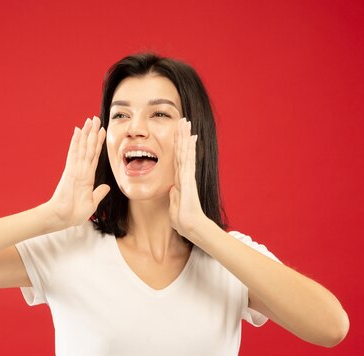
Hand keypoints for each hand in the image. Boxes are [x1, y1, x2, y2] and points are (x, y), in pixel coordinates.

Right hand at [46, 116, 109, 228]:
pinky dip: (76, 141)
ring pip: (83, 147)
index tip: (102, 132)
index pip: (94, 157)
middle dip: (92, 133)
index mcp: (87, 177)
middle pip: (88, 148)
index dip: (98, 144)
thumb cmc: (73, 213)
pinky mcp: (70, 170)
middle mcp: (81, 170)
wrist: (62, 218)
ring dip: (86, 133)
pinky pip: (74, 153)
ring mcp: (75, 169)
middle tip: (95, 118)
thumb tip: (107, 187)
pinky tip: (78, 130)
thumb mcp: (92, 203)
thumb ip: (99, 193)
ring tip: (89, 120)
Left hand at [169, 118, 206, 237]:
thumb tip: (172, 189)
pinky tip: (191, 138)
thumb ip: (174, 196)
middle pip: (182, 151)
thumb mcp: (174, 206)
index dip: (177, 145)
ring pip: (185, 152)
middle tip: (183, 120)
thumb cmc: (183, 220)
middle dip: (182, 136)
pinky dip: (189, 149)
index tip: (178, 133)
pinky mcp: (189, 180)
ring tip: (186, 123)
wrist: (190, 227)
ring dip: (186, 137)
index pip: (177, 159)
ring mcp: (187, 176)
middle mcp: (185, 176)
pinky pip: (188, 161)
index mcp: (180, 181)